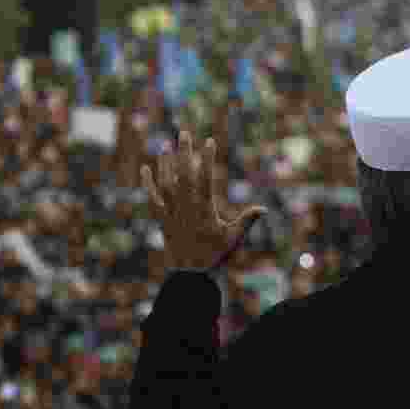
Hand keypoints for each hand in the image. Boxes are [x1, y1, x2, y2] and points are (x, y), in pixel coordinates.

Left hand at [140, 130, 267, 270]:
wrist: (188, 275)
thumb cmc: (214, 256)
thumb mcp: (234, 238)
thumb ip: (247, 221)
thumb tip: (264, 209)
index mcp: (204, 209)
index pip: (205, 178)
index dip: (207, 158)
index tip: (209, 141)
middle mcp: (185, 207)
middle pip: (184, 174)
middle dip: (185, 152)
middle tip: (184, 133)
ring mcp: (172, 212)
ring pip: (166, 183)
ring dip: (166, 163)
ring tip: (166, 145)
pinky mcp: (162, 219)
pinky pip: (153, 199)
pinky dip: (148, 184)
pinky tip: (146, 169)